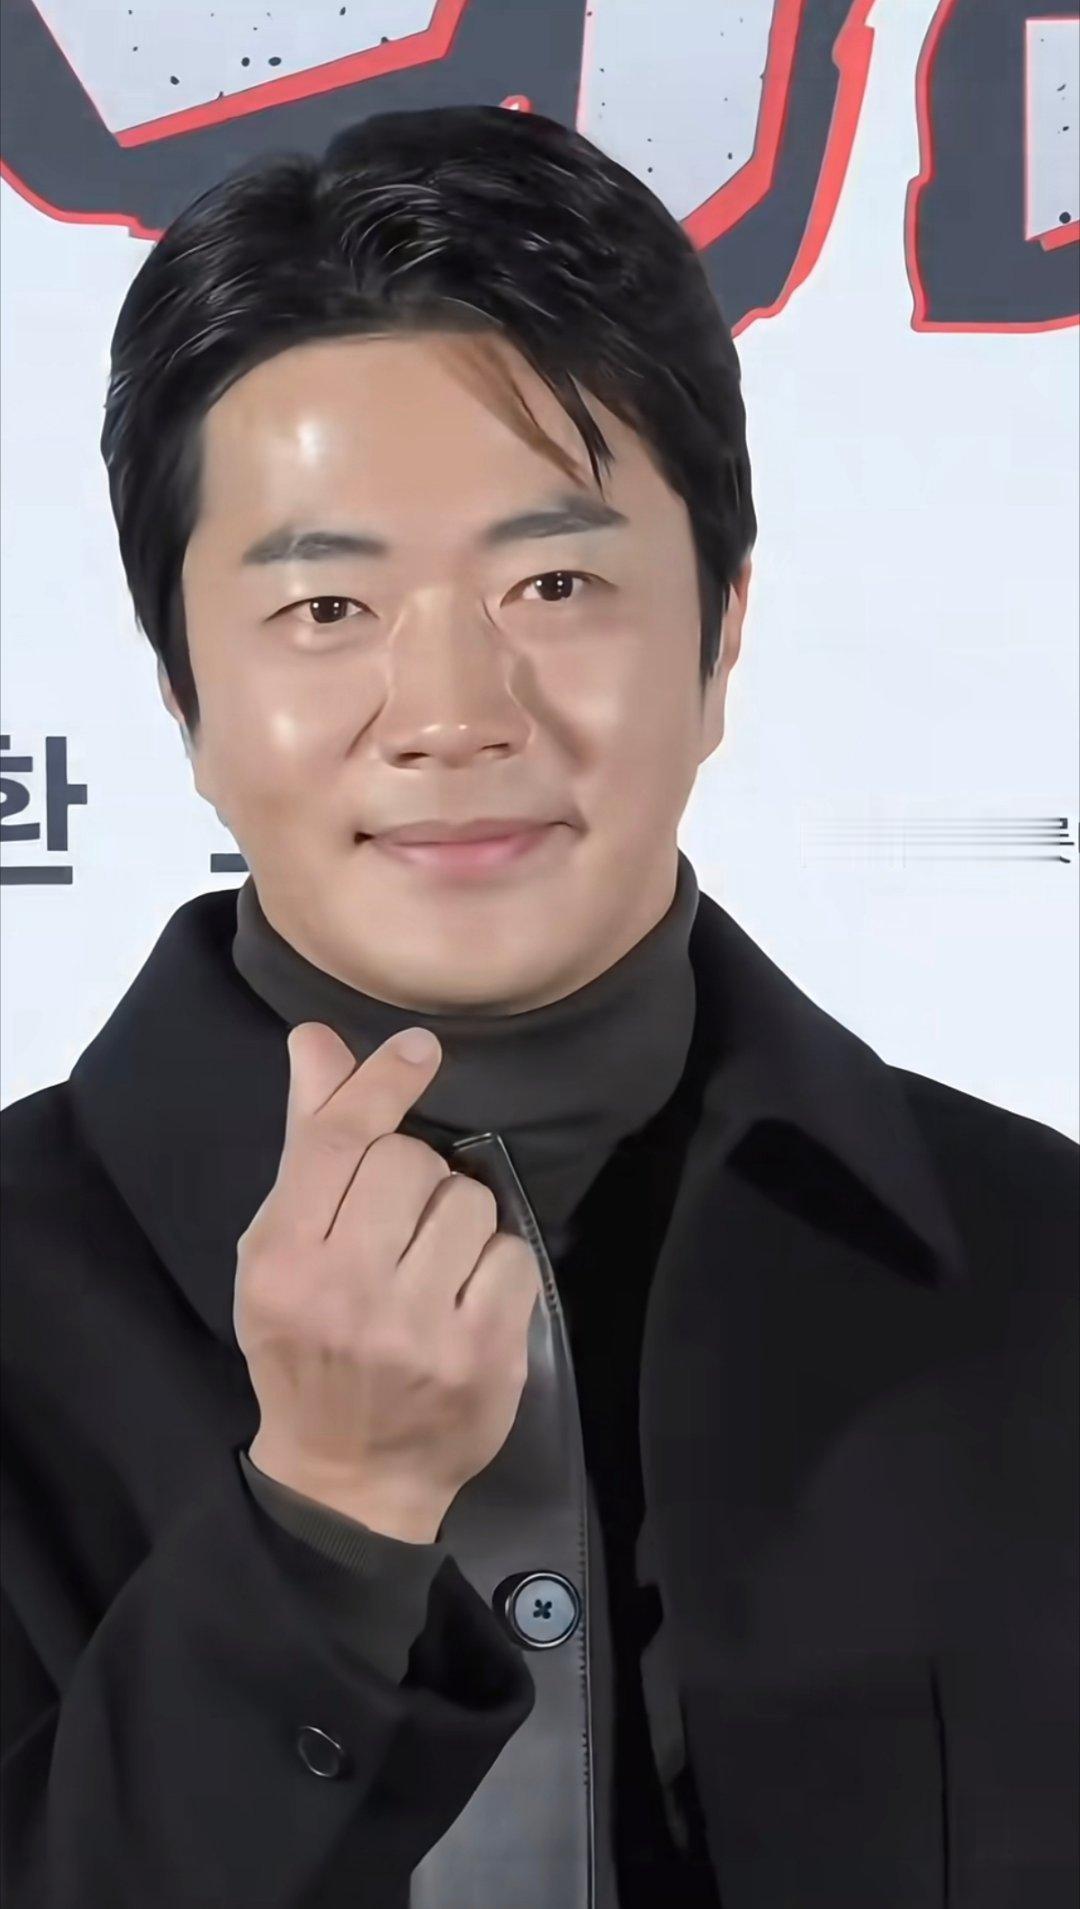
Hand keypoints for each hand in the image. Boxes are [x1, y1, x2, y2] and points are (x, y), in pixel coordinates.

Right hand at [236, 1022, 541, 1542]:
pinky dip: (497, 1268)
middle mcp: (345, 1292)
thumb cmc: (306, 1347)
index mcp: (283, 1259)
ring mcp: (416, 1331)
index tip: (420, 1048)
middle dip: (415, 1177)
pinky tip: (467, 1300)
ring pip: (468, 1203)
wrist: (347, 1477)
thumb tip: (317, 1039)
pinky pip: (513, 1257)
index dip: (382, 1082)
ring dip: (459, 1221)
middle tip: (400, 1224)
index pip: (340, 1141)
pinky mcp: (480, 1359)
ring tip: (433, 1266)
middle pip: (411, 1163)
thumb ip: (310, 1143)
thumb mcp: (281, 1250)